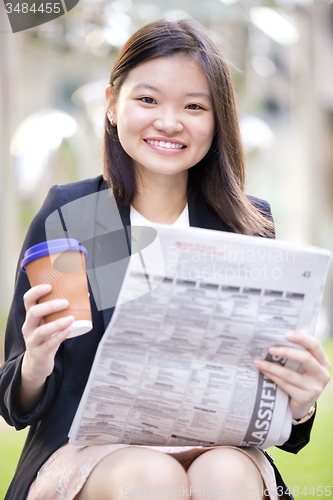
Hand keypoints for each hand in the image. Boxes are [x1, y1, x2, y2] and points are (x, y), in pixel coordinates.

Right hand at [19, 284, 74, 412]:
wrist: (37, 363)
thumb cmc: (47, 338)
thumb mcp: (48, 323)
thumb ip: (61, 311)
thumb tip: (85, 294)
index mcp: (31, 316)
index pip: (28, 300)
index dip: (37, 291)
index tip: (50, 286)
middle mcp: (29, 327)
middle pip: (33, 313)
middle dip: (50, 306)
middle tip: (66, 302)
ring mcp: (32, 341)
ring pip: (41, 330)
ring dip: (57, 323)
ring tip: (71, 318)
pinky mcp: (39, 353)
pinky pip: (49, 344)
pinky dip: (60, 336)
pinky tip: (69, 330)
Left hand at [253, 331, 330, 419]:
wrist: (302, 405)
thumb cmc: (300, 379)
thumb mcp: (304, 367)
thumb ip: (298, 353)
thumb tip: (276, 337)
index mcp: (323, 362)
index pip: (315, 346)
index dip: (302, 338)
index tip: (287, 334)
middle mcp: (322, 374)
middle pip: (305, 358)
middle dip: (286, 351)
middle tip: (270, 349)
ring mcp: (314, 388)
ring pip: (290, 374)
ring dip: (271, 366)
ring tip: (258, 361)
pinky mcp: (304, 398)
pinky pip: (284, 384)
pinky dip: (272, 376)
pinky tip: (263, 371)